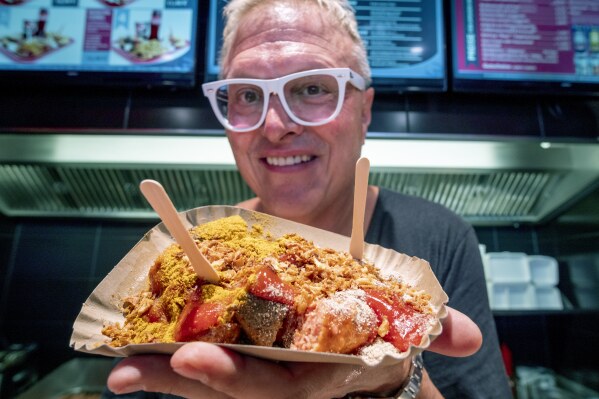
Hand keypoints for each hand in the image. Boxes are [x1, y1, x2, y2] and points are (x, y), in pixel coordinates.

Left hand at [106, 307, 481, 398]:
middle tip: (129, 371)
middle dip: (183, 383)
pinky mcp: (251, 370)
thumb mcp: (410, 345)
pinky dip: (172, 369)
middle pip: (230, 390)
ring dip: (163, 377)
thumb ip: (432, 335)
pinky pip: (210, 374)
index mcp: (320, 381)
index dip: (238, 378)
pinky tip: (138, 357)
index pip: (278, 386)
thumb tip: (468, 335)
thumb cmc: (382, 353)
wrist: (369, 371)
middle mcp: (287, 388)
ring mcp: (267, 383)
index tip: (195, 359)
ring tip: (119, 368)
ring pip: (212, 385)